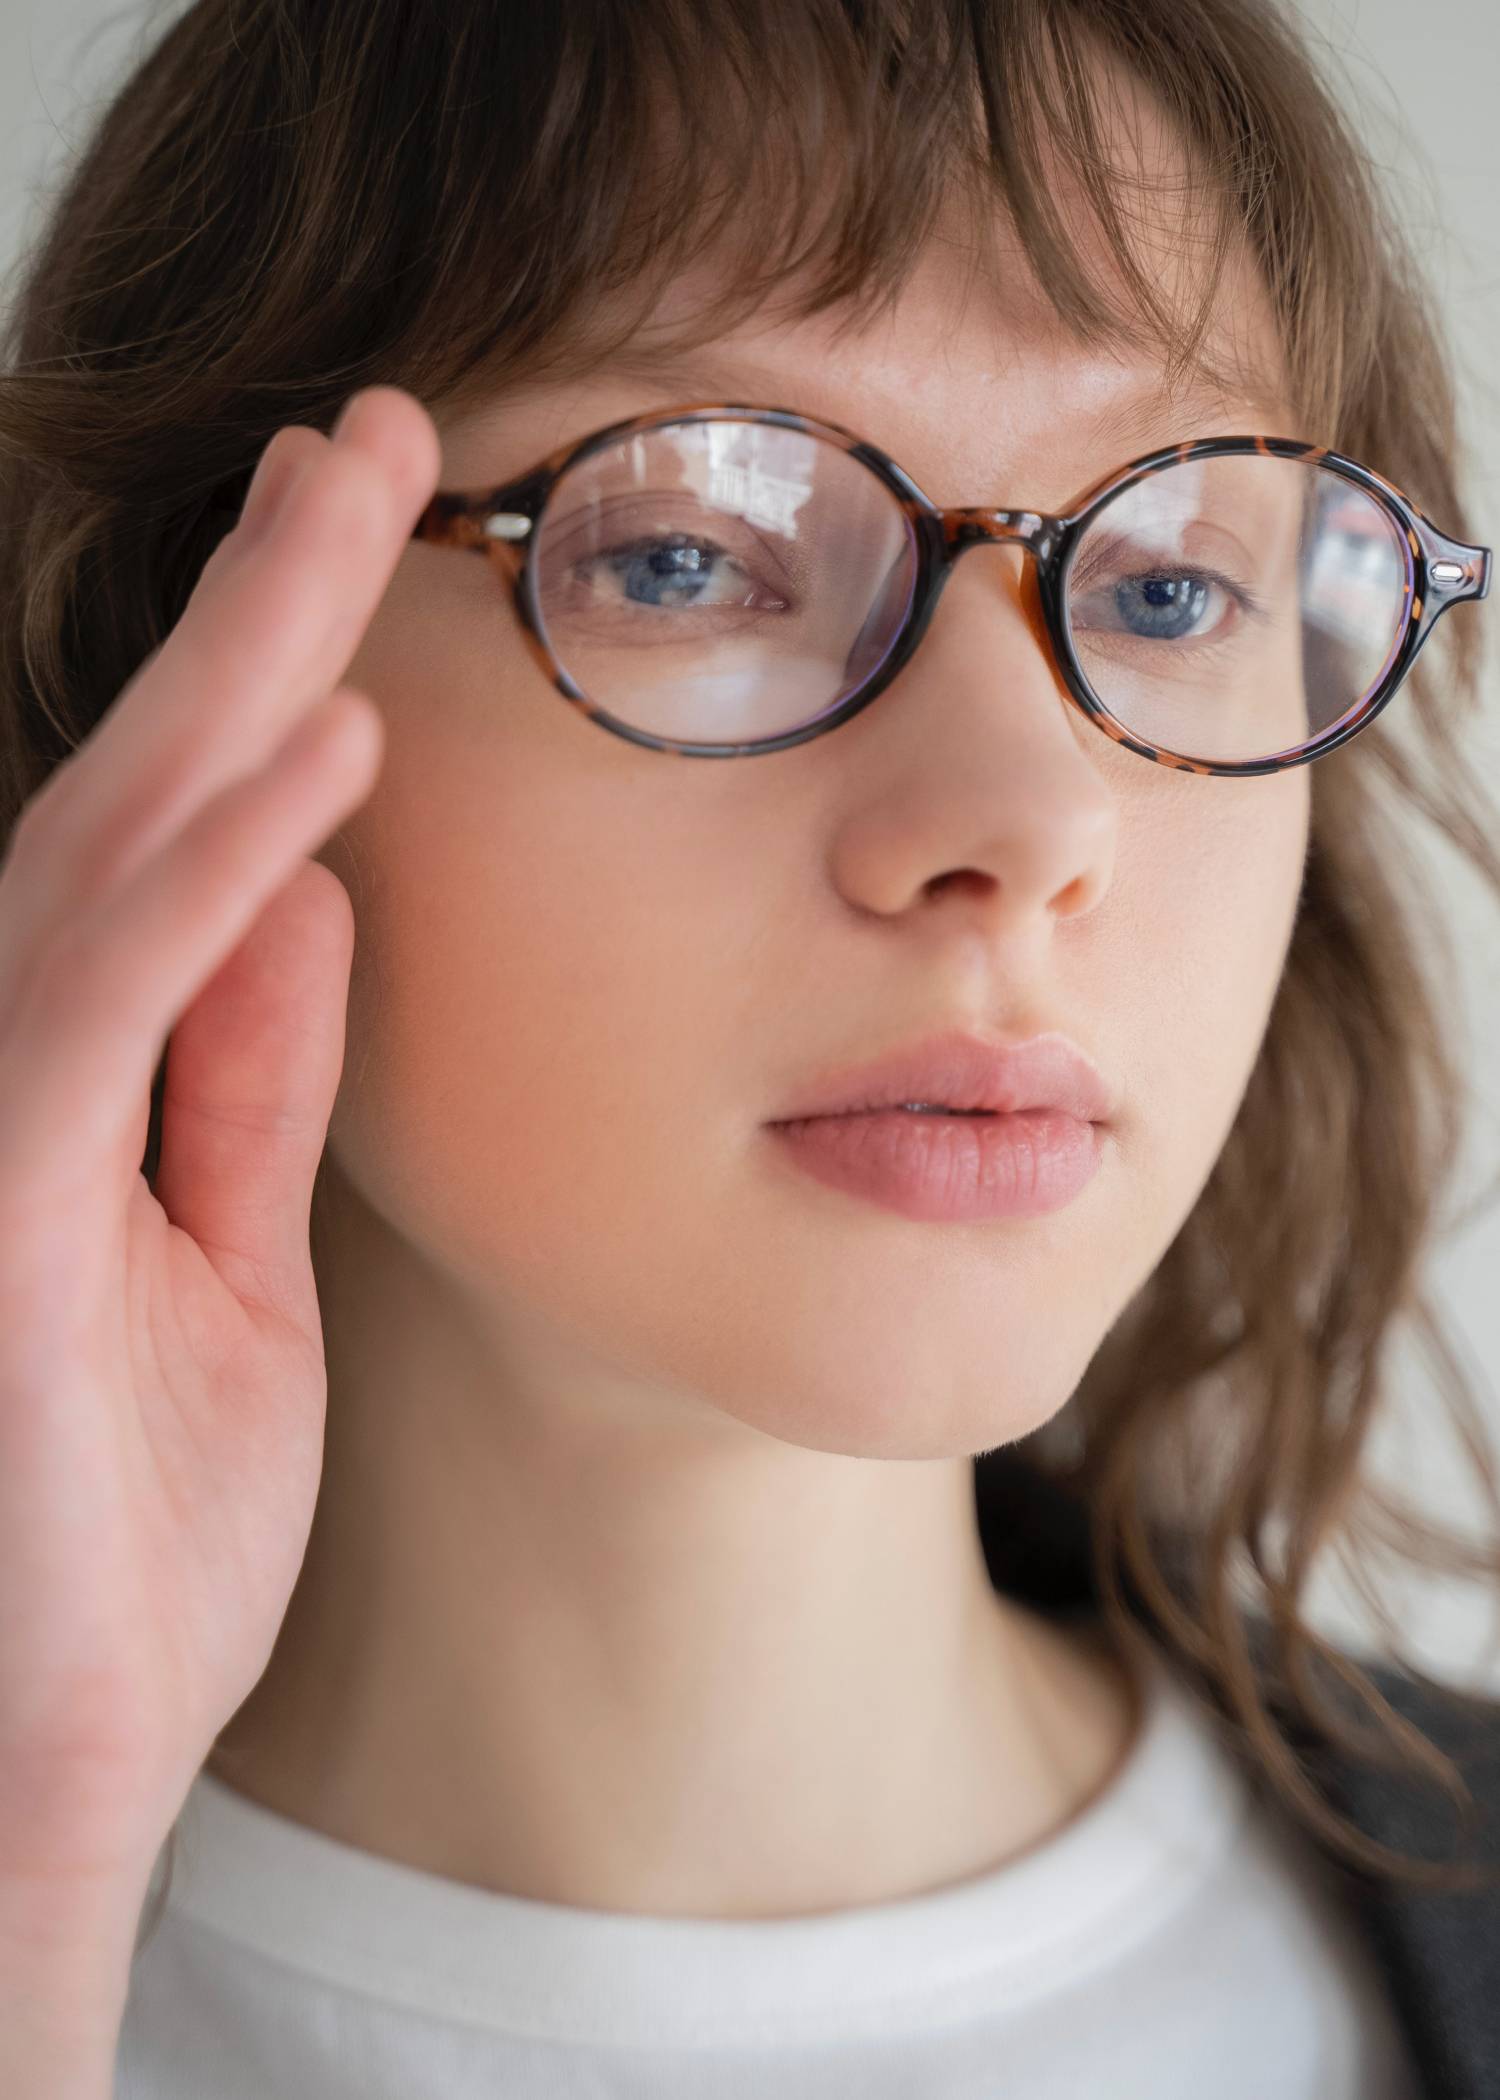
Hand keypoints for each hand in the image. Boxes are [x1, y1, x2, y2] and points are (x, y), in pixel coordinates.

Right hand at [0, 385, 439, 1882]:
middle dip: (259, 601)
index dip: (273, 670)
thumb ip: (248, 1076)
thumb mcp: (233, 1258)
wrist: (58, 1748)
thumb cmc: (133, 1519)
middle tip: (370, 433)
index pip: (180, 832)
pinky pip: (101, 1008)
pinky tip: (323, 762)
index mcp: (82, 1074)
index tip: (380, 541)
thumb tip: (312, 895)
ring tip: (356, 510)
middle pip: (144, 786)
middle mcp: (11, 1065)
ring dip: (240, 668)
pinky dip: (215, 878)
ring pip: (111, 847)